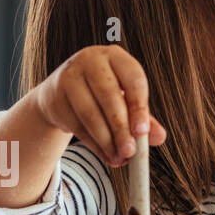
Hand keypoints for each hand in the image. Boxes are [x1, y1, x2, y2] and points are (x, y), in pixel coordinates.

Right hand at [33, 44, 166, 167]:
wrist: (60, 92)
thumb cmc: (100, 93)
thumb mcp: (124, 99)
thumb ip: (144, 117)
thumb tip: (159, 137)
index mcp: (114, 56)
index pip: (132, 79)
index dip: (139, 107)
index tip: (143, 132)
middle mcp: (90, 61)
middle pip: (109, 96)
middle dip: (121, 128)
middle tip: (130, 152)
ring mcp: (69, 77)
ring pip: (90, 114)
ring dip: (106, 141)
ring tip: (118, 158)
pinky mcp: (55, 97)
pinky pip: (77, 126)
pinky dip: (93, 145)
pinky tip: (105, 155)